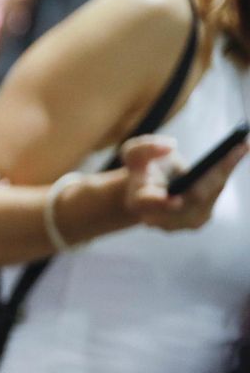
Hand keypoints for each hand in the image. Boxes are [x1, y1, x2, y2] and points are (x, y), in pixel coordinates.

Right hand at [120, 134, 244, 230]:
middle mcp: (158, 219)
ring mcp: (180, 225)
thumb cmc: (141, 171)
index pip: (148, 202)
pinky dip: (223, 176)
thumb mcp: (134, 153)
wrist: (147, 193)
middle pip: (192, 198)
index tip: (176, 199)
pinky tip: (235, 156)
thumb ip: (146, 147)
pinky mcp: (197, 223)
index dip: (161, 202)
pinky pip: (213, 198)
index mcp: (138, 201)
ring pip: (208, 197)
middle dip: (217, 172)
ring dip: (224, 171)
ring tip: (241, 147)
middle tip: (241, 147)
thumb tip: (171, 147)